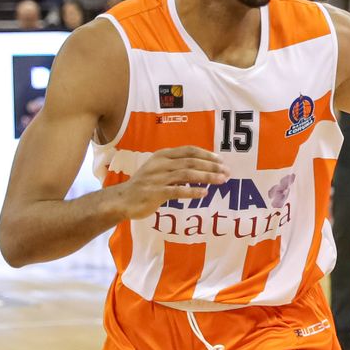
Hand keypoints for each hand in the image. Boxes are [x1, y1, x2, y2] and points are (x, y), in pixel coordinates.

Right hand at [111, 145, 228, 217]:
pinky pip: (177, 191)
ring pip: (187, 174)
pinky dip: (192, 191)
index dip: (206, 154)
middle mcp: (160, 164)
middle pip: (191, 162)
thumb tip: (203, 166)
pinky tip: (205, 193)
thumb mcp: (159, 169)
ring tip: (222, 181)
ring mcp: (157, 178)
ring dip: (207, 177)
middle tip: (227, 172)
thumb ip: (177, 166)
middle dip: (211, 166)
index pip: (189, 150)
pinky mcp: (155, 193)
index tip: (221, 160)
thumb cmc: (146, 184)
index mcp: (162, 155)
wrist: (123, 199)